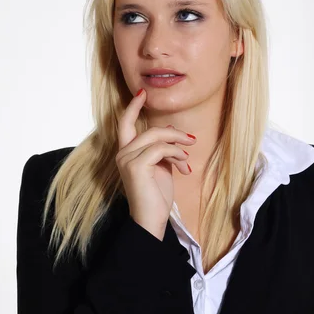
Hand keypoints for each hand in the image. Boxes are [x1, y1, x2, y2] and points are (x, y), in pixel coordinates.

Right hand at [115, 88, 196, 239]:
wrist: (151, 219)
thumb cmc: (156, 196)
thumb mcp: (161, 167)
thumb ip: (162, 149)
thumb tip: (172, 131)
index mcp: (126, 153)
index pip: (125, 124)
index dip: (132, 108)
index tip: (142, 94)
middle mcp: (122, 154)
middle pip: (150, 130)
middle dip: (174, 133)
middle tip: (191, 141)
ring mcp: (127, 159)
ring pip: (157, 138)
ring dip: (178, 147)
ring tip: (187, 161)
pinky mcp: (136, 165)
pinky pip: (161, 149)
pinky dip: (176, 154)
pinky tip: (183, 167)